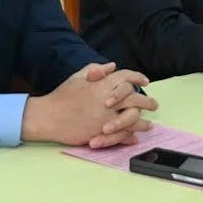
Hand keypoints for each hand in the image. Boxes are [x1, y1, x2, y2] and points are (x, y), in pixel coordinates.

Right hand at [21, 63, 157, 147]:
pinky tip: (136, 136)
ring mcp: (107, 116)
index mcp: (103, 83)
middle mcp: (108, 99)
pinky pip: (123, 133)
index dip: (138, 77)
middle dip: (148, 101)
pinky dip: (131, 135)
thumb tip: (112, 66)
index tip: (145, 81)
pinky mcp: (103, 131)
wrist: (49, 116)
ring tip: (149, 124)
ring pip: (133, 118)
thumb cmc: (62, 95)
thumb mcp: (78, 76)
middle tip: (154, 104)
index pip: (127, 77)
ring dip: (143, 122)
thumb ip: (96, 70)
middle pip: (136, 98)